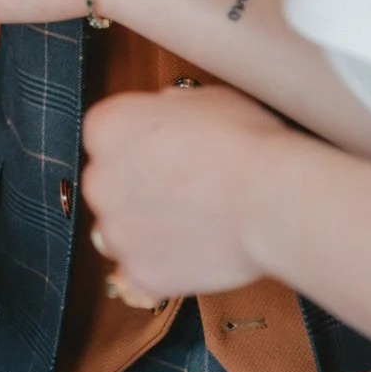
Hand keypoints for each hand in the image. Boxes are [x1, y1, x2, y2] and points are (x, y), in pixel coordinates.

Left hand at [82, 85, 295, 299]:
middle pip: (109, 185)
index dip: (142, 145)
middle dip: (139, 188)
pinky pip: (141, 272)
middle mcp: (98, 179)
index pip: (107, 136)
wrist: (272, 199)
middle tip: (185, 189)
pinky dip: (163, 268)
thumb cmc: (246, 144)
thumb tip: (165, 111)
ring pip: (120, 231)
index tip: (167, 152)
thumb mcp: (205, 99)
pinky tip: (195, 254)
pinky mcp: (138, 272)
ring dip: (145, 229)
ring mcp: (115, 231)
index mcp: (107, 127)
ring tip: (192, 224)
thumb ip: (170, 106)